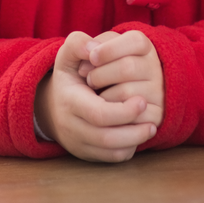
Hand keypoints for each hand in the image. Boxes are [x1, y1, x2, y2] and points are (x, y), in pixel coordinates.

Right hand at [36, 31, 155, 162]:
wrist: (50, 106)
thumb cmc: (68, 77)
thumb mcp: (67, 56)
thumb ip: (78, 44)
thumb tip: (93, 49)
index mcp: (70, 101)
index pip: (98, 113)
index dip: (122, 111)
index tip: (142, 100)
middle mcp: (72, 126)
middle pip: (105, 137)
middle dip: (132, 130)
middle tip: (153, 119)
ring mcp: (78, 143)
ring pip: (109, 152)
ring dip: (134, 141)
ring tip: (151, 128)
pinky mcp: (87, 154)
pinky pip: (110, 158)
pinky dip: (127, 149)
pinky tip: (138, 135)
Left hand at [77, 29, 164, 130]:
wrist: (94, 104)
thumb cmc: (91, 72)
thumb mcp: (84, 53)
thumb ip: (79, 43)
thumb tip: (90, 50)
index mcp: (142, 47)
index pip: (136, 41)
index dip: (110, 49)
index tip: (92, 57)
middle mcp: (154, 67)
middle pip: (128, 67)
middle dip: (101, 74)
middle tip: (89, 80)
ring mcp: (157, 91)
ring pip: (126, 92)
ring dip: (102, 96)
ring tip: (96, 95)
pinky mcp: (155, 114)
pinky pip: (131, 117)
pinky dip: (112, 115)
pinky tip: (106, 110)